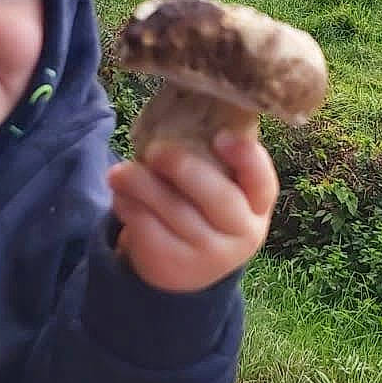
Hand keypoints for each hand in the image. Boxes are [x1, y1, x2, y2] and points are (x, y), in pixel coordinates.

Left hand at [106, 131, 278, 292]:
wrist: (188, 270)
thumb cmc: (204, 211)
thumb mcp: (222, 190)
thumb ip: (213, 162)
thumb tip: (180, 112)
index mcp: (257, 204)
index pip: (263, 181)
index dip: (247, 158)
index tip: (221, 135)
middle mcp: (242, 231)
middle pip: (217, 197)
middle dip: (184, 168)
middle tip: (154, 151)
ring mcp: (210, 253)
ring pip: (176, 212)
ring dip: (142, 185)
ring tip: (118, 172)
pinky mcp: (176, 265)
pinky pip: (150, 231)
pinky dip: (130, 208)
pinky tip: (121, 196)